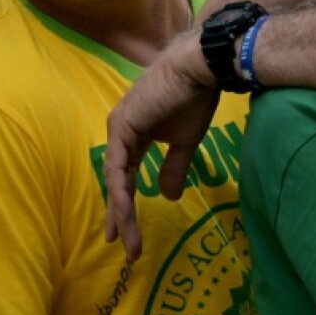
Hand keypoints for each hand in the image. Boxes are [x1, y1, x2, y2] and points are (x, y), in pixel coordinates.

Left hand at [104, 32, 220, 259]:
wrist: (199, 69)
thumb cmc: (195, 98)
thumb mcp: (186, 141)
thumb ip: (174, 168)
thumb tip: (168, 197)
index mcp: (134, 135)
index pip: (126, 176)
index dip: (128, 204)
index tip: (130, 233)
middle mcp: (121, 133)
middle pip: (118, 182)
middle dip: (121, 215)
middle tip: (123, 245)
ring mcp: (119, 129)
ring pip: (116, 179)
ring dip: (120, 211)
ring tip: (124, 238)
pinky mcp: (122, 127)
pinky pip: (119, 168)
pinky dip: (121, 192)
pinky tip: (124, 213)